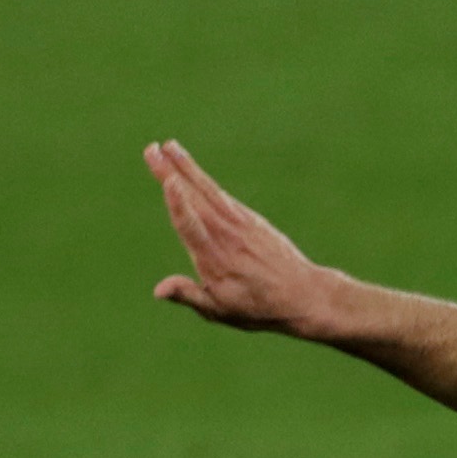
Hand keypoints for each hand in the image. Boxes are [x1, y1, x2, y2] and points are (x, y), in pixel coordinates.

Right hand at [147, 140, 338, 334]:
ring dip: (188, 167)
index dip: (178, 202)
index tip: (169, 179)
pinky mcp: (252, 220)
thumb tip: (158, 290)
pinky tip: (193, 172)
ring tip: (169, 146)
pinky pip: (223, 196)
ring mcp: (241, 224)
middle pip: (195, 198)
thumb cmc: (260, 309)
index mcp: (215, 258)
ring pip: (209, 190)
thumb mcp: (221, 311)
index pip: (192, 225)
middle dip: (172, 172)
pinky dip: (206, 182)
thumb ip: (189, 295)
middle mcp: (227, 235)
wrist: (306, 296)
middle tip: (151, 149)